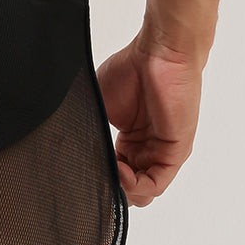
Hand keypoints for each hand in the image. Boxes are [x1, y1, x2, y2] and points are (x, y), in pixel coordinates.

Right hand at [95, 31, 203, 206]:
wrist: (158, 53)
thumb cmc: (131, 70)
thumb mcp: (100, 106)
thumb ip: (91, 131)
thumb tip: (69, 151)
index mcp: (131, 142)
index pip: (116, 175)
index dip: (100, 177)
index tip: (83, 171)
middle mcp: (147, 150)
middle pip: (130, 189)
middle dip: (111, 188)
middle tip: (95, 176)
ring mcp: (162, 153)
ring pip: (143, 192)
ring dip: (122, 189)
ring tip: (107, 171)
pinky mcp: (175, 152)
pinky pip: (156, 183)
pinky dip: (136, 185)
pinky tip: (120, 172)